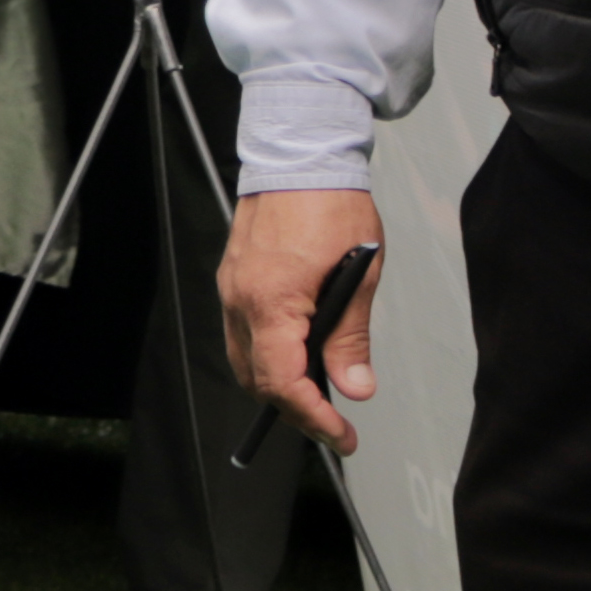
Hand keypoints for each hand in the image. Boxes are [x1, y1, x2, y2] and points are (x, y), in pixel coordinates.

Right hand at [216, 187, 385, 458]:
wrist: (300, 155)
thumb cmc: (331, 204)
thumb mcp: (358, 275)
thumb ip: (351, 336)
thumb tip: (355, 386)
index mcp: (273, 302)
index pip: (284, 383)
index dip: (313, 418)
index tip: (342, 435)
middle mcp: (241, 301)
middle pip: (257, 381)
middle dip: (295, 409)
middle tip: (334, 422)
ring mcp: (231, 290)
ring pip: (244, 361)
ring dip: (278, 384)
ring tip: (320, 391)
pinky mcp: (233, 280)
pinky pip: (242, 333)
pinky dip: (268, 355)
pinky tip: (299, 352)